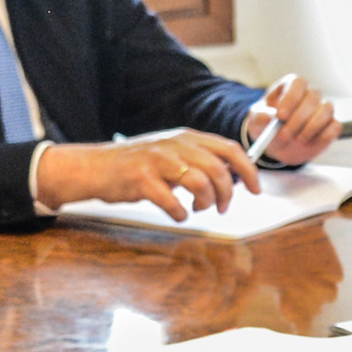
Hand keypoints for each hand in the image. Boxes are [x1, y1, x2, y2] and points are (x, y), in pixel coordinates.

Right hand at [36, 129, 260, 222]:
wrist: (95, 167)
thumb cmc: (136, 164)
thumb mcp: (171, 152)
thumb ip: (199, 159)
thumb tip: (233, 175)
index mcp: (186, 137)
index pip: (229, 149)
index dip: (248, 170)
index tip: (255, 189)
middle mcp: (175, 144)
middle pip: (219, 170)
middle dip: (228, 194)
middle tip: (223, 207)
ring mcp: (158, 161)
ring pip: (200, 184)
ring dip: (206, 203)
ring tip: (198, 209)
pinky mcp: (142, 180)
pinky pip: (173, 202)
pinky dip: (180, 213)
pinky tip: (177, 214)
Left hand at [245, 73, 341, 166]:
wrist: (278, 145)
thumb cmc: (267, 126)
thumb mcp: (257, 120)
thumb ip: (261, 116)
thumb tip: (270, 116)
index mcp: (292, 86)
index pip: (298, 83)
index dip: (291, 98)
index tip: (280, 116)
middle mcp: (310, 94)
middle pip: (312, 97)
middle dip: (298, 118)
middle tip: (284, 134)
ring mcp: (323, 109)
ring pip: (326, 110)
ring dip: (310, 128)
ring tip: (296, 140)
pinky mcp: (332, 125)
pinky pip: (335, 127)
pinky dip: (322, 136)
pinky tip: (308, 143)